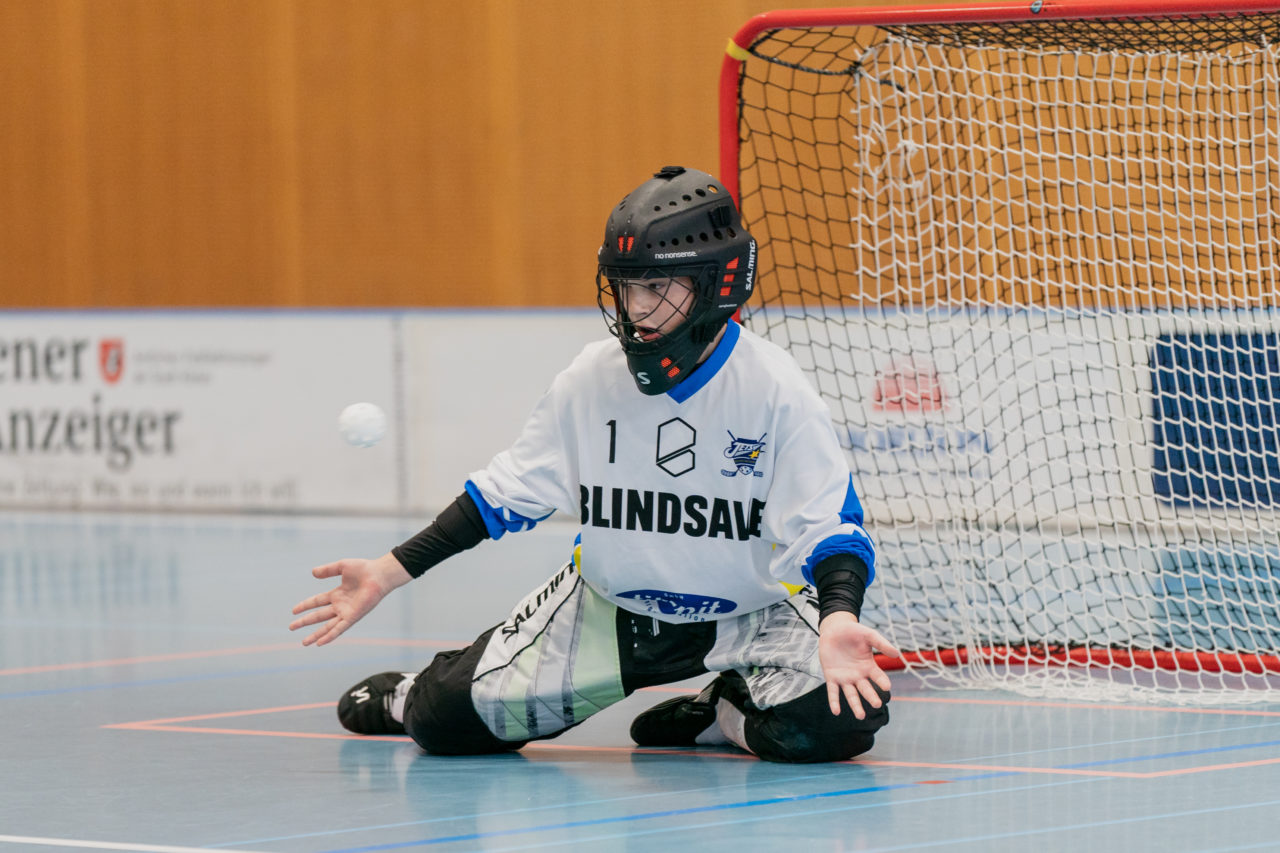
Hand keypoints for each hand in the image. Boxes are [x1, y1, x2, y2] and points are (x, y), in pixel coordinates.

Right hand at [289, 552, 411, 646]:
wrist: (379, 575)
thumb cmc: (364, 569)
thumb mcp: (342, 566)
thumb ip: (328, 570)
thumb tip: (313, 572)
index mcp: (337, 594)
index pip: (317, 601)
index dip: (305, 605)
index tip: (294, 610)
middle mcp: (340, 605)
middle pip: (318, 616)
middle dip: (305, 622)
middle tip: (291, 627)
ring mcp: (346, 612)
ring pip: (327, 626)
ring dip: (315, 635)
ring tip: (303, 643)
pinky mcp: (352, 617)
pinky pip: (339, 629)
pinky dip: (329, 636)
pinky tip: (320, 643)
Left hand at [817, 611, 901, 717]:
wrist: (833, 629)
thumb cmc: (854, 632)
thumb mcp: (869, 635)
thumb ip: (882, 643)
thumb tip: (897, 653)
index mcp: (869, 667)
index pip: (878, 677)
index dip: (882, 682)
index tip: (887, 687)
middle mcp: (858, 675)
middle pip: (866, 689)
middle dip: (871, 697)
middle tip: (877, 704)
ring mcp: (844, 678)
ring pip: (851, 695)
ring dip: (855, 705)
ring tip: (860, 716)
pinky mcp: (831, 677)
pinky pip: (833, 692)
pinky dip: (834, 701)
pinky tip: (836, 711)